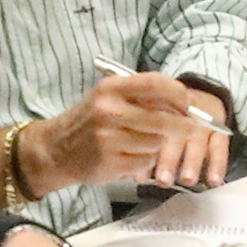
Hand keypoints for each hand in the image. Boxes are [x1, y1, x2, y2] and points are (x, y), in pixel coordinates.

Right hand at [34, 71, 231, 194]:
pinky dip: (144, 161)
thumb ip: (140, 96)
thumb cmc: (88, 121)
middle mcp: (108, 111)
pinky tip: (129, 157)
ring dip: (157, 145)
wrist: (55, 150)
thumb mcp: (107, 98)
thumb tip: (183, 101)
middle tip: (191, 128)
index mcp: (110, 89)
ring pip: (156, 142)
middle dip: (183, 125)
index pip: (154, 84)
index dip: (178, 93)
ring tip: (142, 143)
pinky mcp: (110, 163)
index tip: (188, 102)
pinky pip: (144, 162)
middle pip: (162, 118)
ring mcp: (108, 138)